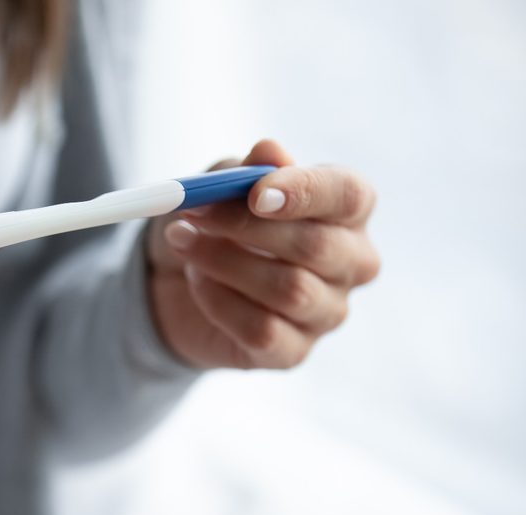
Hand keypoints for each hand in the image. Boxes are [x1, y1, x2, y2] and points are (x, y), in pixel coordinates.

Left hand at [146, 139, 379, 368]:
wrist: (175, 284)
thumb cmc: (216, 225)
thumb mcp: (222, 186)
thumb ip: (247, 170)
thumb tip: (269, 151)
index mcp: (346, 211)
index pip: (350, 196)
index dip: (306, 191)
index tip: (256, 193)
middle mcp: (351, 263)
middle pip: (318, 246)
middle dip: (248, 228)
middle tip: (194, 212)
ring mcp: (327, 312)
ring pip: (290, 290)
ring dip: (224, 262)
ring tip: (184, 244)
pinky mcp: (293, 352)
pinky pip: (262, 330)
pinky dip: (218, 302)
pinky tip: (197, 282)